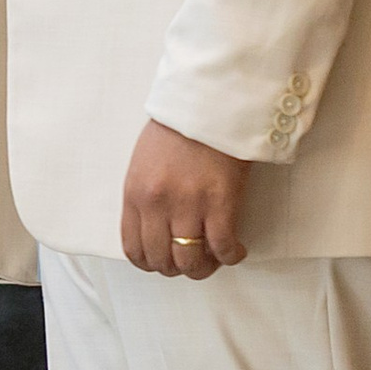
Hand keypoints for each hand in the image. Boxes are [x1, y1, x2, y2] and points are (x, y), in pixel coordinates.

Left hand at [122, 120, 251, 278]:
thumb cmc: (178, 126)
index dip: (151, 264)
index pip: (134, 249)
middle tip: (193, 261)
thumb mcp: (144, 162)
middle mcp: (158, 204)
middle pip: (162, 261)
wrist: (209, 101)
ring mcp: (189, 205)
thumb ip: (145, 196)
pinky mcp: (221, 202)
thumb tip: (154, 229)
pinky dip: (231, 256)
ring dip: (204, 268)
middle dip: (177, 268)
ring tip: (214, 258)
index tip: (164, 262)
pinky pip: (223, 247)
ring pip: (191, 261)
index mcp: (135, 193)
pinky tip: (236, 250)